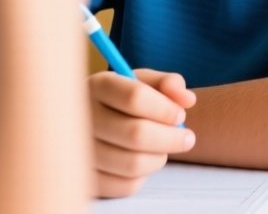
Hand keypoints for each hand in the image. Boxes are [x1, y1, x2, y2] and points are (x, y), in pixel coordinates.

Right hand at [88, 69, 196, 196]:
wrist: (96, 122)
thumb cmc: (126, 99)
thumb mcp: (145, 82)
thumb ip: (168, 84)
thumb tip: (187, 100)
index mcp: (99, 86)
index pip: (135, 97)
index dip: (165, 109)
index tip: (180, 115)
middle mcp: (83, 117)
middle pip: (136, 134)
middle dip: (170, 138)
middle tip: (187, 138)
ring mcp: (80, 151)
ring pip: (132, 164)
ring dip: (159, 157)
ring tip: (164, 149)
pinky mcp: (87, 178)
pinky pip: (125, 185)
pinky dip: (143, 176)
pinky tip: (145, 161)